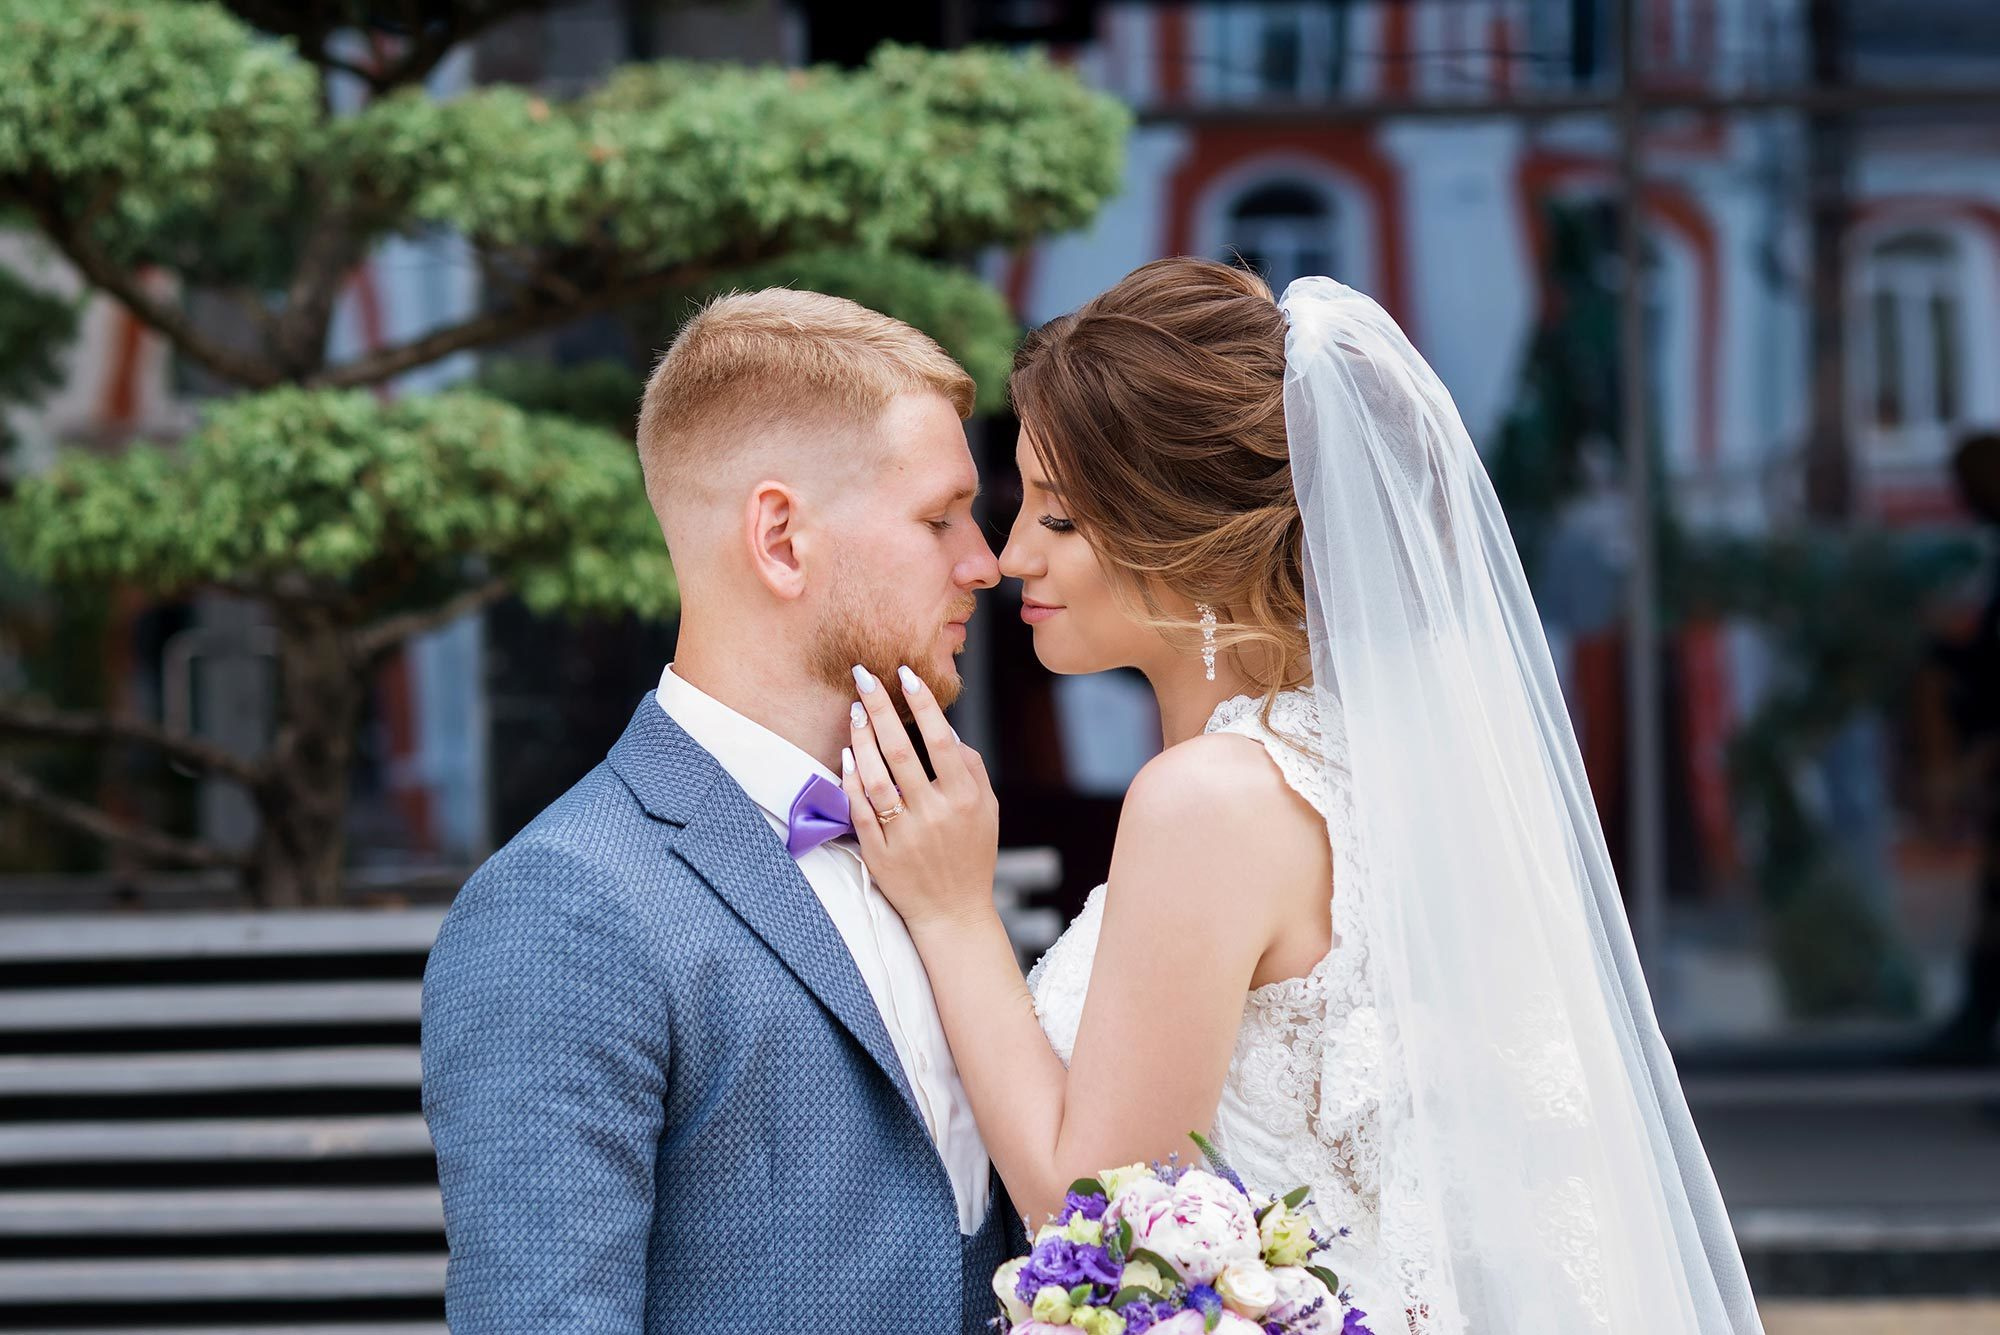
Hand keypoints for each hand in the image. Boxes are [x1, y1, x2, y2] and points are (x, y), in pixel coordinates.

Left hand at [840, 663, 999, 933]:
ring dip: (862, 739)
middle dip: (881, 708)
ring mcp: (903, 835)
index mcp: (964, 800)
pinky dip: (851, 780)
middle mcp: (934, 815)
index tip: (906, 675)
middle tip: (865, 675)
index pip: (942, 741)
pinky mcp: (879, 853)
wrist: (952, 912)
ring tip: (855, 709)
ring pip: (875, 778)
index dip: (923, 705)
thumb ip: (971, 769)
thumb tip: (948, 729)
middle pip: (902, 752)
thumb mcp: (987, 810)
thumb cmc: (971, 854)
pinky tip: (847, 753)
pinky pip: (859, 810)